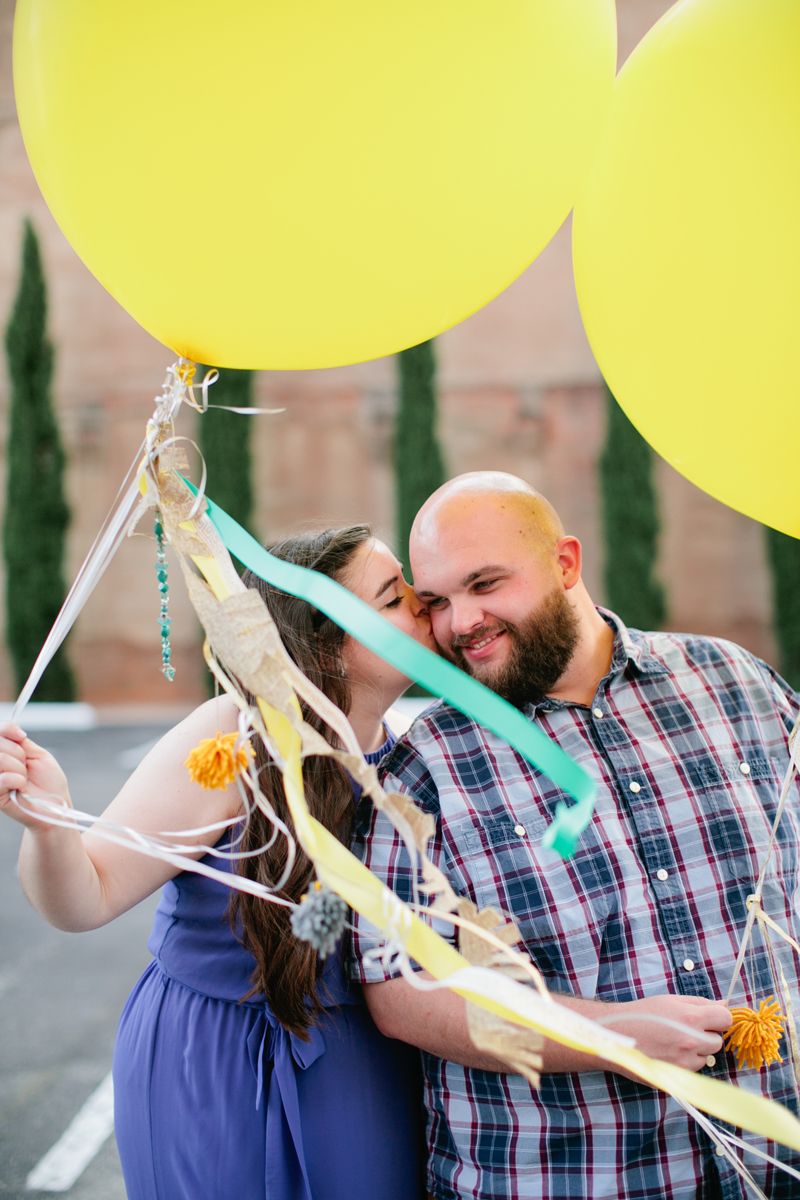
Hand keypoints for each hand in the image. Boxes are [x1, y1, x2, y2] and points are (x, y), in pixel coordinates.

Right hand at [0, 722, 70, 830]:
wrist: (55, 806)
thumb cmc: (48, 781)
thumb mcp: (37, 754)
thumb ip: (20, 741)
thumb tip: (13, 726)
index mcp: (4, 753)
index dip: (6, 728)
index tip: (22, 735)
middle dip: (18, 752)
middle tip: (26, 765)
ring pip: (0, 759)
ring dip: (20, 768)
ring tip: (25, 779)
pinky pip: (4, 778)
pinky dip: (18, 780)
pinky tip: (21, 788)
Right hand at [615, 993, 732, 1071]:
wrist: (617, 1034)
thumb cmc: (643, 1013)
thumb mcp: (670, 1000)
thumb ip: (699, 1003)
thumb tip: (723, 1005)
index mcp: (691, 1018)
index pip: (725, 1019)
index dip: (720, 1017)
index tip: (711, 1017)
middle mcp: (691, 1041)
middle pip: (718, 1041)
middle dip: (707, 1034)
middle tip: (688, 1028)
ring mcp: (685, 1061)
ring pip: (707, 1057)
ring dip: (697, 1050)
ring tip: (675, 1041)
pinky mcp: (678, 1075)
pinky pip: (694, 1069)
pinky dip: (687, 1061)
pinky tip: (670, 1052)